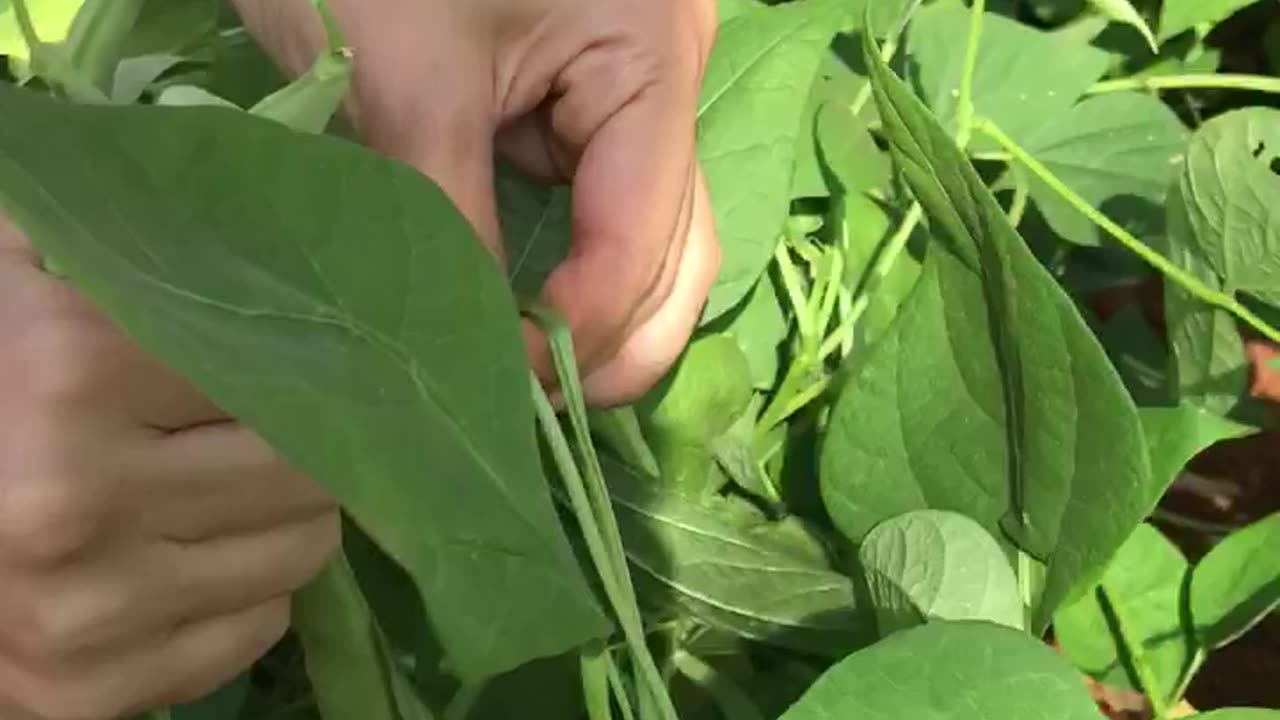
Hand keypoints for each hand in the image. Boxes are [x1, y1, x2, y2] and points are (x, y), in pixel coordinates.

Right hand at [0, 219, 339, 719]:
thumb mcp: (23, 285)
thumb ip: (113, 236)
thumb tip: (244, 193)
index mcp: (69, 371)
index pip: (280, 362)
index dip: (302, 360)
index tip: (307, 357)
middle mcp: (80, 498)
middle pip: (308, 465)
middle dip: (308, 444)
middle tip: (277, 428)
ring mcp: (89, 610)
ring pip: (301, 553)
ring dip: (290, 518)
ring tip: (235, 490)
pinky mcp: (92, 693)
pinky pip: (256, 629)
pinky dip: (247, 593)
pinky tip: (192, 559)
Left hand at [234, 0, 720, 405]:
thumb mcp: (407, 79)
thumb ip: (447, 218)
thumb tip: (471, 352)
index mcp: (651, 56)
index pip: (645, 232)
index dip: (583, 326)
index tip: (505, 392)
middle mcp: (664, 82)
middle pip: (678, 249)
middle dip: (616, 339)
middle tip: (534, 412)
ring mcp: (626, 95)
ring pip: (646, 239)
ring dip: (596, 316)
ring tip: (529, 382)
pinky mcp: (577, 102)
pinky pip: (591, 208)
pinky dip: (561, 270)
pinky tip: (518, 316)